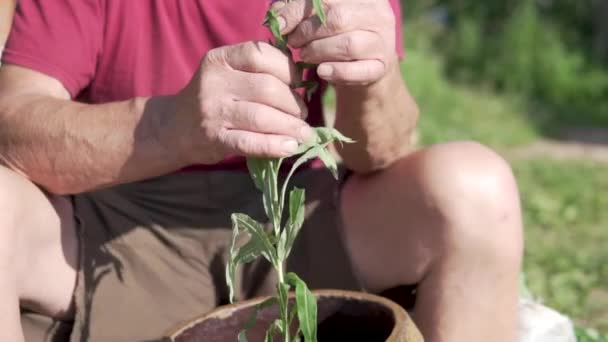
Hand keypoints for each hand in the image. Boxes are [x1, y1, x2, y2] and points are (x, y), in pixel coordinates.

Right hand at [164, 41, 312, 164]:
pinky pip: (251, 143)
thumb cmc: (214, 98)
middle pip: (268, 88)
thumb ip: (258, 70)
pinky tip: (290, 147)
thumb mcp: (228, 74)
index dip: (288, 69)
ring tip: (304, 133)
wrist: (174, 127)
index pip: (261, 55)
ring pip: (262, 117)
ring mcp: (213, 112)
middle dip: (294, 103)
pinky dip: (275, 146)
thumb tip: (302, 80)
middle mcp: (215, 82)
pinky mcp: (215, 139)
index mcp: (220, 59)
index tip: (298, 83)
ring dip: (290, 126)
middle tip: (303, 114)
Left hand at [274, 0, 396, 84]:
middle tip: (292, 42)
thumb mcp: (320, 18)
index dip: (297, 9)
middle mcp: (378, 13)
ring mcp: (383, 41)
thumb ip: (299, 10)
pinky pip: (359, 70)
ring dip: (318, 51)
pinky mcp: (382, 67)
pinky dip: (336, 72)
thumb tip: (275, 14)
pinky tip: (322, 72)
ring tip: (304, 55)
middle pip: (337, 18)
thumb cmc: (337, 35)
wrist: (366, 66)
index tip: (279, 23)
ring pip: (348, 44)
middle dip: (307, 32)